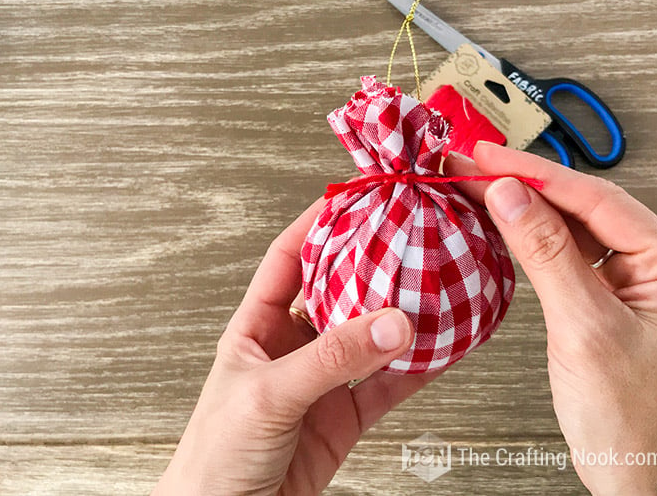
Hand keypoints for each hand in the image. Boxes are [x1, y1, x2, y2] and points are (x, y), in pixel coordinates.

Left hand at [152, 199, 441, 495]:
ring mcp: (321, 381)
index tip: (355, 197)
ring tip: (435, 287)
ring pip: (369, 337)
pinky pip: (387, 385)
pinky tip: (440, 349)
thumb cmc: (215, 458)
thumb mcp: (268, 396)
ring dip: (401, 317)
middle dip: (371, 265)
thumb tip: (390, 324)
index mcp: (257, 328)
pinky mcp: (344, 417)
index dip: (318, 224)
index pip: (288, 258)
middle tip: (407, 237)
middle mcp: (291, 347)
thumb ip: (330, 361)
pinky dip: (417, 369)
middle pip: (337, 291)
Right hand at [445, 142, 656, 495]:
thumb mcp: (586, 328)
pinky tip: (500, 227)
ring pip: (567, 228)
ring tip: (474, 188)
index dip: (536, 172)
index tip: (490, 157)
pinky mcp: (599, 298)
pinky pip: (560, 255)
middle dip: (522, 184)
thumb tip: (512, 197)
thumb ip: (548, 255)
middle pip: (579, 207)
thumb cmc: (632, 417)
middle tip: (470, 165)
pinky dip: (526, 240)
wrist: (630, 471)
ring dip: (520, 209)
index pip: (595, 199)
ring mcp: (625, 281)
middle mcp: (652, 265)